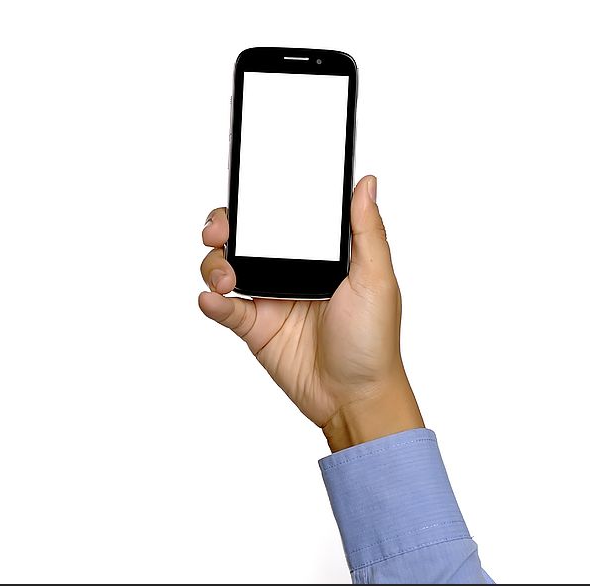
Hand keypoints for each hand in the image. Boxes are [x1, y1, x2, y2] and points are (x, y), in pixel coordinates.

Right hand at [199, 176, 422, 451]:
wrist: (356, 397)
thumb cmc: (374, 341)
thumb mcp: (377, 279)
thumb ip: (367, 231)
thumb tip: (366, 183)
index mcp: (318, 254)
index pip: (281, 216)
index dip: (259, 203)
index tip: (246, 194)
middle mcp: (290, 271)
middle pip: (244, 237)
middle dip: (223, 228)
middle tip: (219, 232)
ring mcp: (269, 299)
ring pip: (226, 268)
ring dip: (215, 265)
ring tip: (225, 279)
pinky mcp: (255, 329)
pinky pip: (224, 309)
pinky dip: (212, 301)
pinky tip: (212, 298)